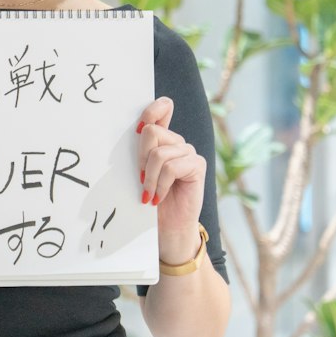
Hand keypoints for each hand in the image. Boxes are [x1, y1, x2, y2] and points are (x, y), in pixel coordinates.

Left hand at [135, 97, 205, 262]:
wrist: (169, 227)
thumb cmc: (152, 200)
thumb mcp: (142, 171)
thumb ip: (142, 150)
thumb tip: (138, 129)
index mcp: (164, 140)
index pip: (162, 108)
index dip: (151, 110)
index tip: (138, 128)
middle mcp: (178, 142)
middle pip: (151, 132)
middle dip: (140, 158)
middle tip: (141, 180)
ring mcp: (189, 153)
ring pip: (159, 153)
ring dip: (149, 178)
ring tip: (149, 194)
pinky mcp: (197, 165)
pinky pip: (170, 167)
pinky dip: (159, 185)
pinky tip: (158, 198)